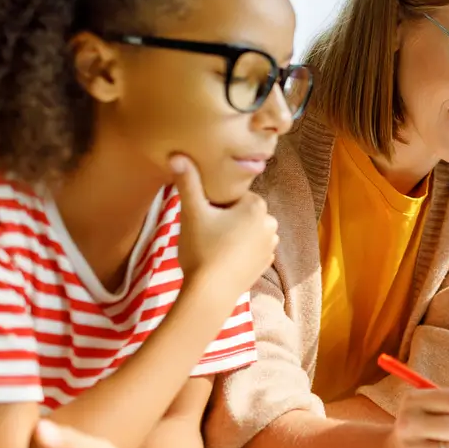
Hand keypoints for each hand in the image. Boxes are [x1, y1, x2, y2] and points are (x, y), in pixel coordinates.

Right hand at [171, 154, 278, 301]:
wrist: (211, 293)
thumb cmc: (202, 250)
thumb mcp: (191, 213)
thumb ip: (187, 182)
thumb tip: (177, 154)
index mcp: (257, 206)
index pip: (233, 196)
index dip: (214, 206)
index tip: (204, 219)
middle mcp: (271, 223)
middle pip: (240, 212)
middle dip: (224, 220)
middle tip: (205, 234)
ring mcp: (271, 245)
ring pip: (246, 230)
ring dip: (232, 235)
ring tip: (213, 248)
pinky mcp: (266, 263)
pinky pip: (250, 248)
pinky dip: (238, 251)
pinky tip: (222, 259)